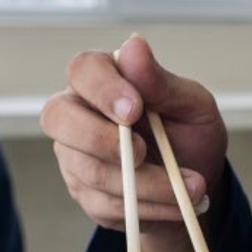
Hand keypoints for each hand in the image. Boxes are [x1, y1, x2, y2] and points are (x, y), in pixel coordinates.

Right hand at [39, 34, 228, 230]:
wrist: (194, 183)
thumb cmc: (190, 133)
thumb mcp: (192, 105)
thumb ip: (161, 81)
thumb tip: (134, 44)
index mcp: (104, 79)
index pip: (83, 70)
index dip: (103, 89)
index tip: (134, 110)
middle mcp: (79, 113)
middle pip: (57, 117)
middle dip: (99, 139)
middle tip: (142, 154)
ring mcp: (75, 155)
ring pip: (89, 170)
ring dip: (145, 183)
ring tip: (191, 186)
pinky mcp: (84, 192)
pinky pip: (104, 203)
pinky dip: (147, 206)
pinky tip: (177, 204)